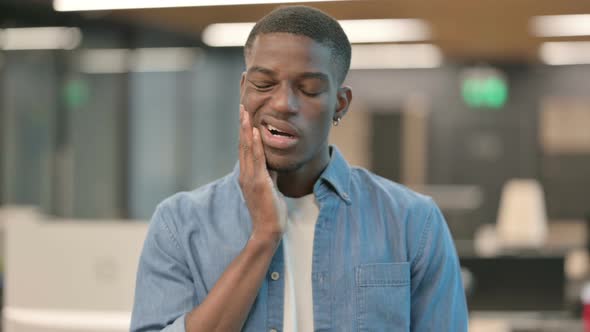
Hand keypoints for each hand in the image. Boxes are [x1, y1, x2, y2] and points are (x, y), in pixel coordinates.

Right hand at [238, 105, 286, 244]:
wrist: (268, 229)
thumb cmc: (270, 211)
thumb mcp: (270, 187)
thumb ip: (268, 173)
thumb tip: (271, 161)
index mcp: (247, 175)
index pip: (244, 149)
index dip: (244, 131)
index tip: (244, 116)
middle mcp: (246, 174)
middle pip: (242, 145)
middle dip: (242, 125)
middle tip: (241, 107)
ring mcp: (251, 178)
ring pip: (246, 149)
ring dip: (246, 129)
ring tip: (245, 113)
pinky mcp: (259, 182)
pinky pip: (257, 160)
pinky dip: (255, 145)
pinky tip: (254, 132)